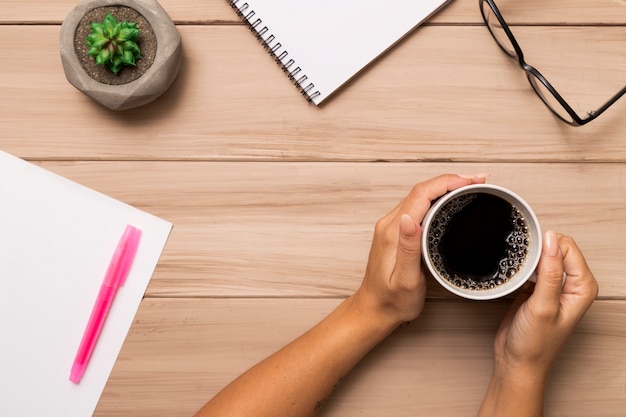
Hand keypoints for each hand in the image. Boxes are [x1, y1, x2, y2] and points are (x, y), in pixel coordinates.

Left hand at [352, 174, 486, 328]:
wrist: (374, 310)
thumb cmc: (392, 300)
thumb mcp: (405, 279)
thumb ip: (408, 248)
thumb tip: (410, 217)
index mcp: (393, 231)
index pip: (421, 194)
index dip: (448, 182)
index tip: (471, 181)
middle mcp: (390, 224)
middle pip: (422, 190)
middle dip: (451, 180)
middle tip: (479, 180)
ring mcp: (392, 227)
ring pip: (420, 196)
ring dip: (444, 187)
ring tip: (470, 186)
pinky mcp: (396, 232)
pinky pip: (417, 206)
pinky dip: (437, 198)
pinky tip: (450, 201)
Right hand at [493, 231, 598, 381]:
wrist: (516, 361)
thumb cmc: (535, 343)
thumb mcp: (543, 306)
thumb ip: (550, 272)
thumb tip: (551, 239)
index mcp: (582, 288)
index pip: (568, 249)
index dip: (548, 247)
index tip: (531, 258)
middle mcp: (571, 285)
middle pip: (556, 248)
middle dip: (538, 252)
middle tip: (524, 270)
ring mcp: (554, 287)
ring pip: (542, 256)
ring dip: (529, 259)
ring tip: (519, 274)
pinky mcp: (536, 289)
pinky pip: (530, 266)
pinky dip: (522, 267)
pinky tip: (515, 277)